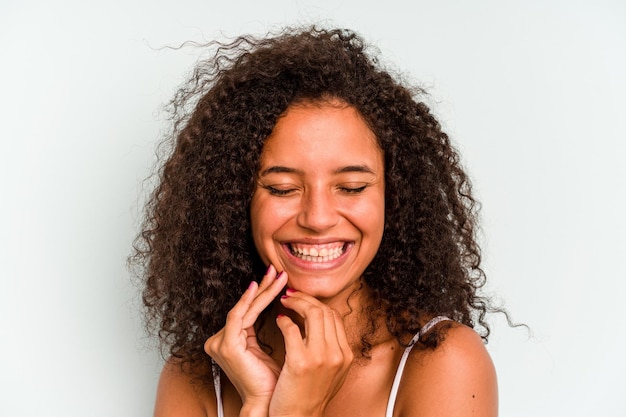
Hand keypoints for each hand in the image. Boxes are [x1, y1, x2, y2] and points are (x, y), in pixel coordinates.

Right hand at [204, 265, 287, 412]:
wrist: (271, 403)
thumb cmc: (275, 381)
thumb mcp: (271, 348)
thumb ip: (270, 329)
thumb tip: (286, 309)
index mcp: (230, 341)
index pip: (248, 310)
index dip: (264, 293)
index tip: (280, 278)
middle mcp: (220, 340)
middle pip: (246, 307)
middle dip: (264, 287)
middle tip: (278, 270)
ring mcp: (221, 343)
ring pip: (244, 309)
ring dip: (263, 291)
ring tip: (278, 276)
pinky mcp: (227, 345)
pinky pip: (239, 317)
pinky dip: (249, 301)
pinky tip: (259, 287)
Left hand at [269, 290, 353, 416]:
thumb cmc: (308, 396)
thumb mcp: (330, 372)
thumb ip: (330, 348)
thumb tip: (321, 324)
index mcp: (346, 355)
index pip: (335, 316)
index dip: (317, 303)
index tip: (303, 300)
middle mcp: (337, 354)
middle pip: (325, 311)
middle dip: (305, 298)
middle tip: (290, 295)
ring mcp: (321, 358)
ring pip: (313, 313)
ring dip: (296, 303)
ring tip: (284, 302)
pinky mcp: (301, 363)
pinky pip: (292, 328)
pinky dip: (284, 320)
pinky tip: (278, 321)